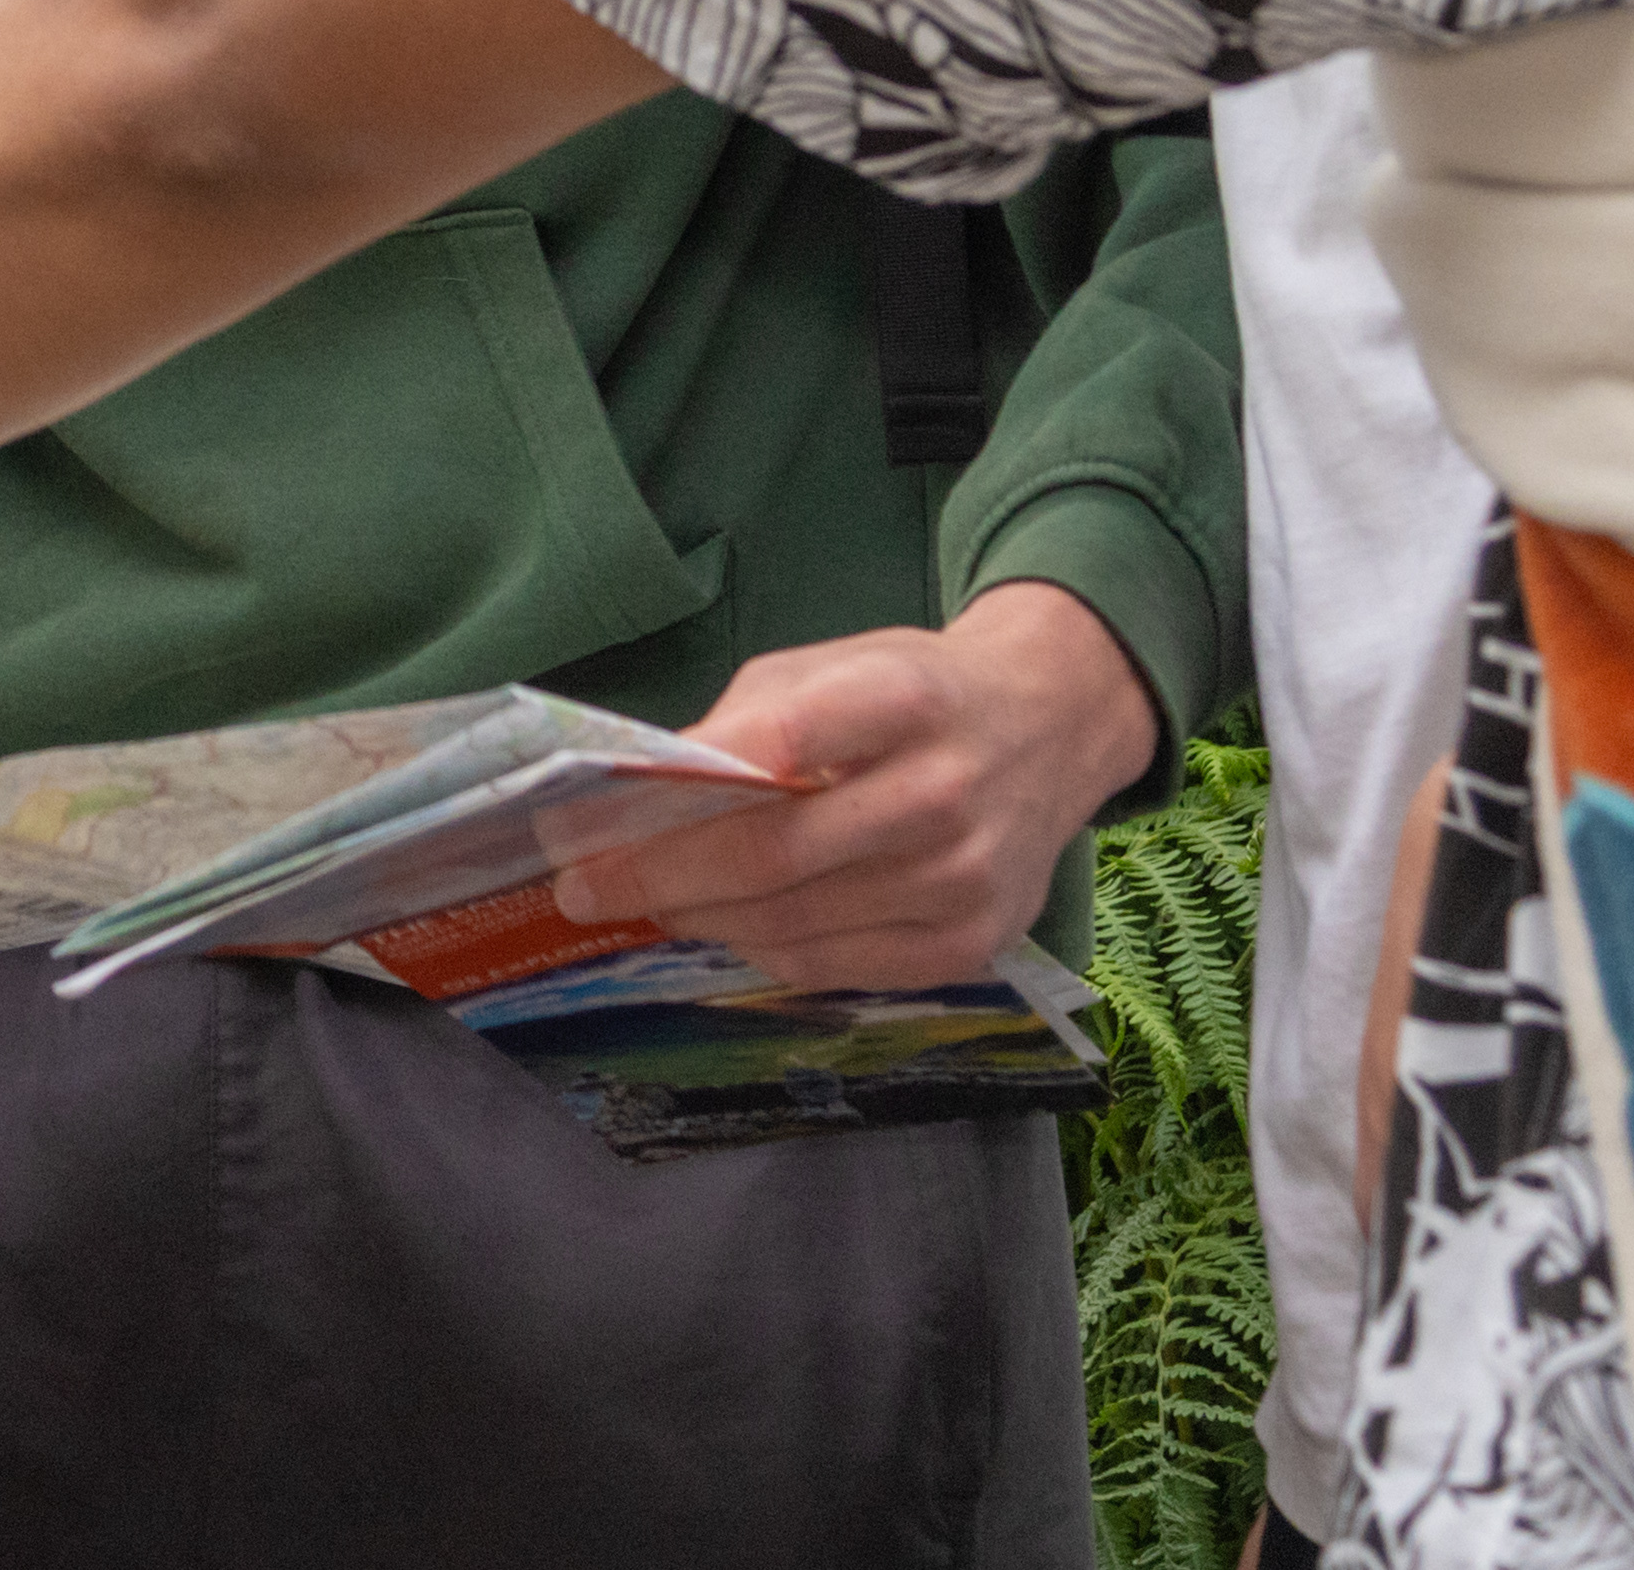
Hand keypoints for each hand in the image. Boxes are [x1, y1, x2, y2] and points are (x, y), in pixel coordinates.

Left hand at [537, 584, 1157, 993]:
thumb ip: (745, 720)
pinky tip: (728, 926)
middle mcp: (943, 794)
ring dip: (701, 921)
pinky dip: (765, 951)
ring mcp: (962, 882)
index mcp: (903, 698)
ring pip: (791, 925)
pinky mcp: (971, 945)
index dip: (671, 794)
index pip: (777, 744)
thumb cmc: (914, 692)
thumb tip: (645, 799)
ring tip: (646, 907)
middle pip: (770, 857)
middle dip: (657, 880)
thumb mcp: (833, 665)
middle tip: (583, 889)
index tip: (585, 824)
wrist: (1049, 730)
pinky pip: (833, 967)